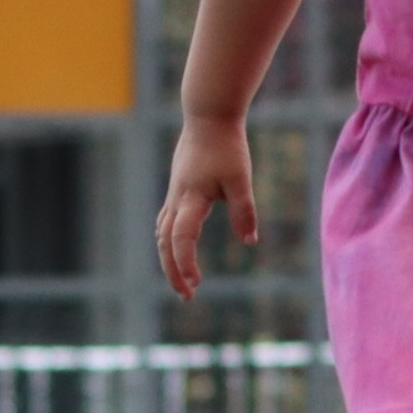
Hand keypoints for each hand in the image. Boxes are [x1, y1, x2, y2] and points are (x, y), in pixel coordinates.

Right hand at [157, 117, 255, 299]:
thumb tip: (249, 242)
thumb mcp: (240, 180)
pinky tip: (177, 247)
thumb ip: (244, 211)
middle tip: (187, 296)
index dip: (185, 263)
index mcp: (191, 198)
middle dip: (173, 271)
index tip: (196, 283)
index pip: (181, 238)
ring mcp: (174, 193)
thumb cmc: (227, 146)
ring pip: (162, 233)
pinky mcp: (178, 188)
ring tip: (182, 279)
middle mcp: (177, 199)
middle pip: (165, 243)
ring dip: (169, 258)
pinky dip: (169, 240)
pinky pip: (166, 221)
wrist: (208, 116)